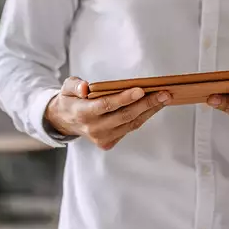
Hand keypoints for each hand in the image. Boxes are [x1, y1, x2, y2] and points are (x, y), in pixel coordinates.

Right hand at [45, 77, 169, 150]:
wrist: (64, 121)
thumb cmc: (71, 99)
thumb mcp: (66, 87)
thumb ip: (75, 85)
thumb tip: (85, 88)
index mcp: (82, 113)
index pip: (106, 105)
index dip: (123, 98)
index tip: (141, 90)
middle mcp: (93, 128)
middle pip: (124, 116)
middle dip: (147, 104)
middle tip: (164, 93)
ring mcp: (102, 138)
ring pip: (131, 124)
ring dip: (150, 111)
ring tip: (164, 98)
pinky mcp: (108, 143)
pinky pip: (130, 128)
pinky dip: (143, 117)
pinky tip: (154, 106)